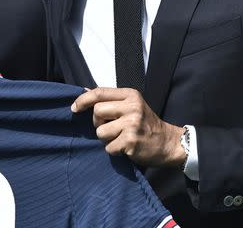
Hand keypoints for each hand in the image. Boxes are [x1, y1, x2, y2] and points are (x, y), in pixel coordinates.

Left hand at [71, 87, 185, 167]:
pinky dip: (114, 150)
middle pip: (96, 112)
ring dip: (106, 138)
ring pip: (100, 132)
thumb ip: (111, 100)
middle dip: (98, 122)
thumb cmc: (145, 124)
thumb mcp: (131, 105)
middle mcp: (132, 107)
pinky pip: (108, 147)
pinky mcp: (131, 142)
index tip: (74, 108)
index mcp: (131, 95)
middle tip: (110, 127)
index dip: (82, 100)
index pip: (99, 92)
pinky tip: (126, 147)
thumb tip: (84, 92)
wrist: (168, 143)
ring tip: (120, 138)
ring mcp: (132, 124)